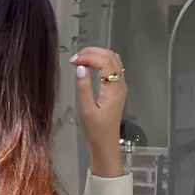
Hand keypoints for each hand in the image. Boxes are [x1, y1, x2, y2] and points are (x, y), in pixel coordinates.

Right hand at [72, 47, 126, 177]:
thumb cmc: (96, 130)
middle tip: (76, 57)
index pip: (104, 62)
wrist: (106, 143)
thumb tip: (81, 68)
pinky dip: (101, 61)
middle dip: (93, 52)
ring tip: (81, 59)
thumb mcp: (86, 110)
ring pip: (113, 59)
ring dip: (97, 54)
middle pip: (111, 56)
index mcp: (113, 89)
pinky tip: (89, 65)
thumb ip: (84, 88)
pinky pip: (112, 67)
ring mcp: (120, 85)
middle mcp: (120, 84)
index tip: (74, 61)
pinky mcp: (116, 88)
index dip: (89, 56)